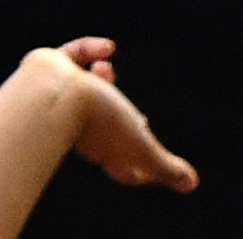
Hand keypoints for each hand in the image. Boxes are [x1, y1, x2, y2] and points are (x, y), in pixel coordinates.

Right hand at [26, 37, 196, 191]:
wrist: (54, 94)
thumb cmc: (99, 123)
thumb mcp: (142, 148)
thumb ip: (165, 168)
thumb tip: (191, 184)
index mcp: (103, 150)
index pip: (122, 167)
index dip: (137, 169)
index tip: (149, 170)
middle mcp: (81, 128)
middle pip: (104, 133)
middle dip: (122, 126)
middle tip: (141, 122)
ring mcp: (64, 99)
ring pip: (83, 93)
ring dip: (101, 83)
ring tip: (109, 70)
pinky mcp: (51, 70)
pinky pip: (72, 58)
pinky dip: (89, 51)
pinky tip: (107, 48)